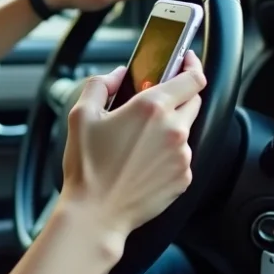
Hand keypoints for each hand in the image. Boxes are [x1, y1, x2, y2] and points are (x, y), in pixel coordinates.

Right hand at [59, 51, 205, 238]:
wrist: (96, 213)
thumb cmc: (87, 167)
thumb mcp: (81, 115)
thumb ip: (101, 85)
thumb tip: (118, 75)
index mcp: (152, 108)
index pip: (192, 78)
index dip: (192, 64)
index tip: (187, 60)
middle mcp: (173, 130)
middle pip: (193, 101)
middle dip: (179, 95)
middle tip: (155, 99)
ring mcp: (182, 156)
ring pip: (186, 129)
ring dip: (169, 126)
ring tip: (139, 140)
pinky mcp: (184, 178)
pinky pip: (182, 156)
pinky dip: (168, 153)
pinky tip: (143, 161)